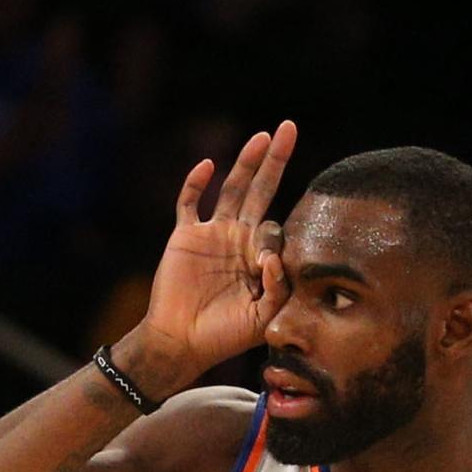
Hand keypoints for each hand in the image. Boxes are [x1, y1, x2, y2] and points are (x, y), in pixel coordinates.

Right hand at [127, 122, 296, 390]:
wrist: (181, 343)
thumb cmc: (224, 336)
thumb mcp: (263, 318)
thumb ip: (278, 288)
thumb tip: (275, 255)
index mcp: (259, 257)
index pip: (277, 230)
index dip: (274, 243)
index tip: (265, 269)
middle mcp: (238, 239)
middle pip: (261, 190)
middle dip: (275, 161)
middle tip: (290, 128)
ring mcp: (212, 234)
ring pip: (232, 188)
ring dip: (246, 162)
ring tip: (263, 136)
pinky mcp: (185, 235)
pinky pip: (189, 202)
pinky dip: (196, 183)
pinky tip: (208, 165)